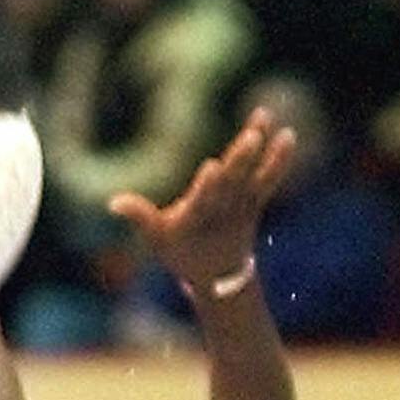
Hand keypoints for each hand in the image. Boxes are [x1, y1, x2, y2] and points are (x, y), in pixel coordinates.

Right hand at [109, 109, 294, 291]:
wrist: (219, 278)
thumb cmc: (180, 252)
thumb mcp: (156, 239)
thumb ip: (139, 216)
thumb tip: (112, 202)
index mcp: (196, 220)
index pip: (202, 201)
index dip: (207, 185)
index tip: (212, 167)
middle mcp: (221, 212)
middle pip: (232, 183)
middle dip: (241, 160)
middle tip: (252, 137)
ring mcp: (241, 206)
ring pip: (253, 176)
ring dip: (263, 150)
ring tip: (267, 122)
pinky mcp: (255, 202)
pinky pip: (269, 178)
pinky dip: (279, 158)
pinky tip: (288, 135)